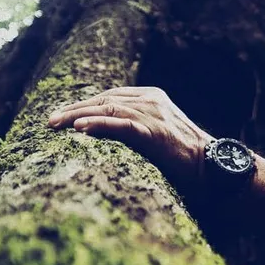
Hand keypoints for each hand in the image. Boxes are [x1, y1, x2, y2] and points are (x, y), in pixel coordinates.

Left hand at [47, 87, 210, 187]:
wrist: (214, 168)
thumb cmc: (186, 158)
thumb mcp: (157, 135)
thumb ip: (134, 127)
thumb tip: (101, 132)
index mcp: (151, 96)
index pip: (109, 96)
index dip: (83, 104)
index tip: (61, 116)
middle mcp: (151, 100)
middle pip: (104, 99)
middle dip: (74, 109)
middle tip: (50, 121)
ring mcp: (153, 114)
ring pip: (107, 108)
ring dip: (77, 115)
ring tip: (56, 124)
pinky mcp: (154, 133)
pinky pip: (121, 125)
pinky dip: (98, 125)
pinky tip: (80, 129)